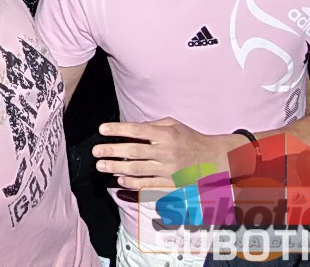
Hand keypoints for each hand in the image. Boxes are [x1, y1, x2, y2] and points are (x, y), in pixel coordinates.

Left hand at [92, 118, 229, 189]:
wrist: (213, 159)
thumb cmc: (189, 138)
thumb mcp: (173, 125)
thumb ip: (152, 125)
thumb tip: (130, 127)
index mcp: (166, 134)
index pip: (137, 130)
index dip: (118, 129)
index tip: (102, 129)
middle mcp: (166, 152)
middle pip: (134, 151)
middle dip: (112, 151)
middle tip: (95, 151)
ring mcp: (168, 169)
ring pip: (138, 169)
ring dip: (117, 168)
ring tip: (101, 166)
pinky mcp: (170, 183)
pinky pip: (147, 184)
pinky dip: (132, 182)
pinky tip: (119, 179)